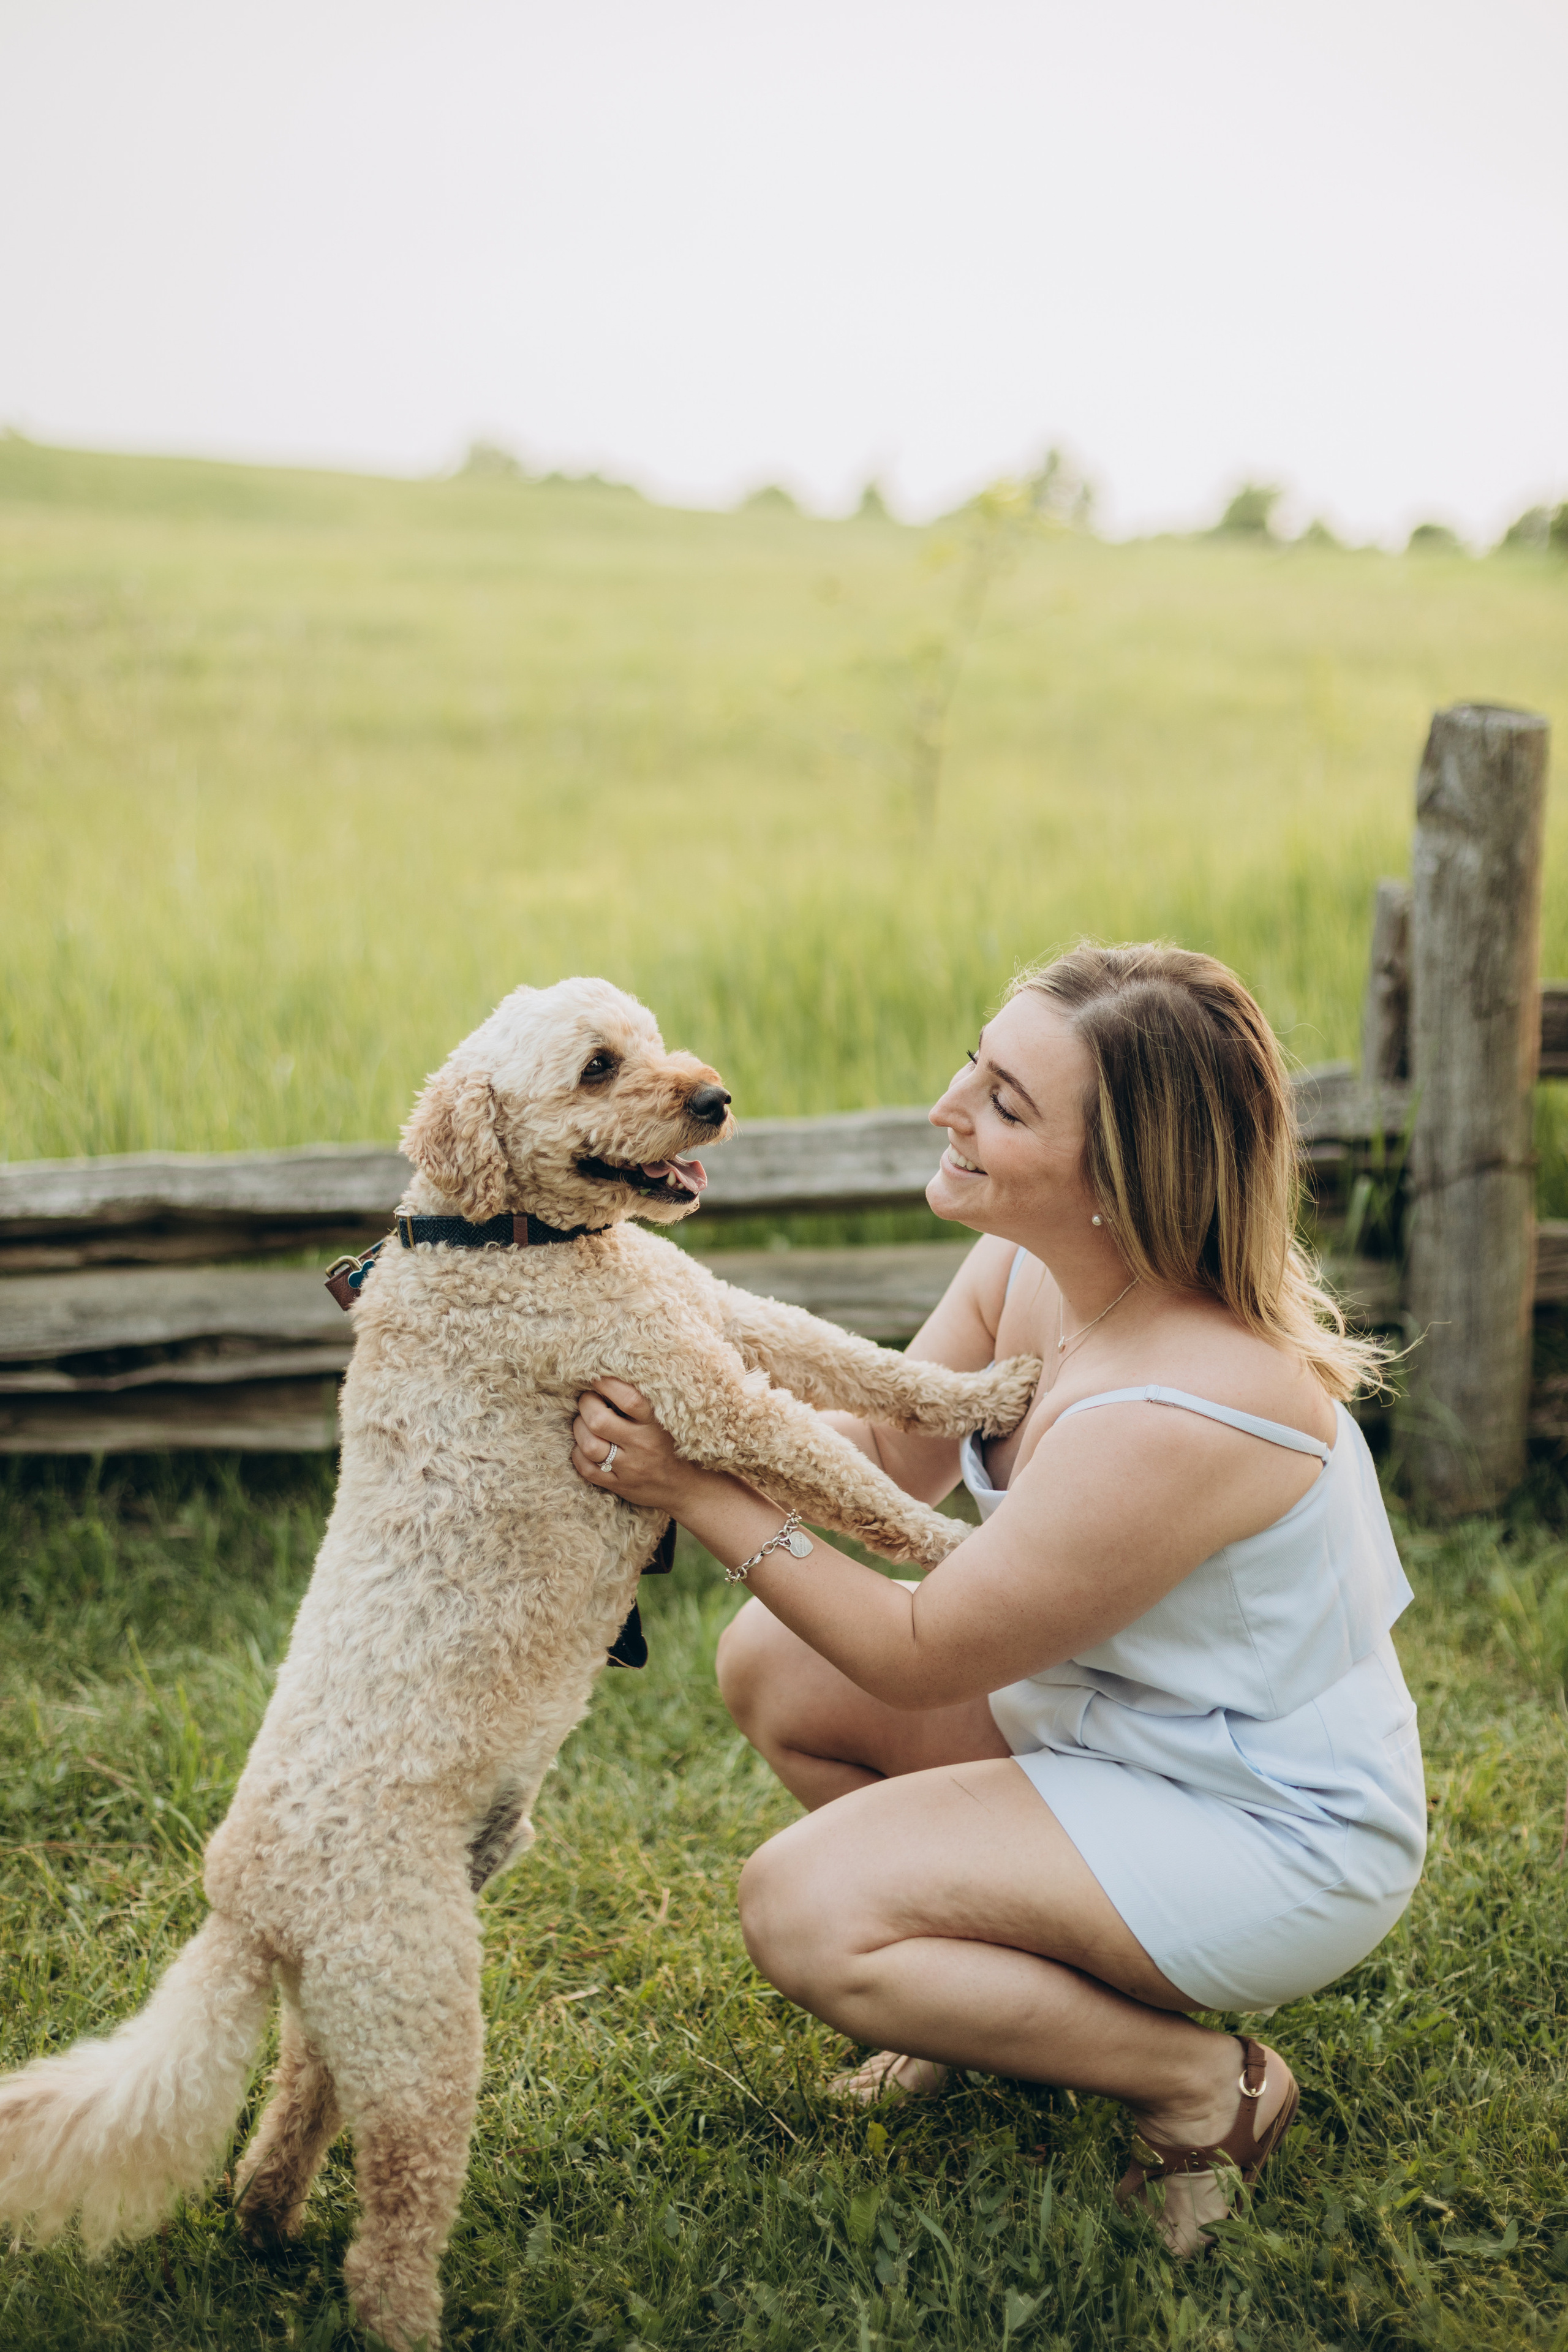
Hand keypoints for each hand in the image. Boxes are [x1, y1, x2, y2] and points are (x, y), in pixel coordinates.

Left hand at [570, 1379, 706, 1512]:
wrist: (683, 1486)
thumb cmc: (669, 1445)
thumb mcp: (663, 1420)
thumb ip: (640, 1403)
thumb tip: (607, 1379)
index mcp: (655, 1424)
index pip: (629, 1399)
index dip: (607, 1384)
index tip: (597, 1377)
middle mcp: (642, 1445)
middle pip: (599, 1421)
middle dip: (586, 1405)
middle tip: (588, 1400)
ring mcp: (629, 1468)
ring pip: (590, 1446)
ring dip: (579, 1429)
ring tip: (584, 1423)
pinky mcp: (619, 1485)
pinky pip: (587, 1470)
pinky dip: (579, 1455)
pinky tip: (585, 1447)